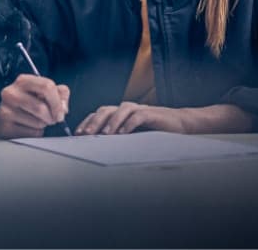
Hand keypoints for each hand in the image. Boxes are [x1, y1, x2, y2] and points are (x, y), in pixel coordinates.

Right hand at [0, 74, 69, 138]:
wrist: (6, 119)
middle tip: (52, 120)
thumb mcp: (44, 94)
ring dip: (43, 125)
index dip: (58, 102)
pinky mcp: (5, 126)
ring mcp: (5, 109)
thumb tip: (63, 108)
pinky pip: (31, 134)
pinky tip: (29, 128)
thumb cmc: (30, 104)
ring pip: (38, 122)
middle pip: (41, 107)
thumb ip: (60, 94)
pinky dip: (35, 134)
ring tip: (37, 122)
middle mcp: (11, 92)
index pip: (47, 86)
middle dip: (52, 117)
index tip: (61, 113)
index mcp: (23, 80)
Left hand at [74, 103, 251, 134]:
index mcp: (119, 113)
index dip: (87, 122)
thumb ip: (118, 137)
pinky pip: (137, 116)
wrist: (180, 124)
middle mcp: (126, 109)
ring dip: (109, 122)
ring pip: (119, 110)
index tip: (78, 135)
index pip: (98, 114)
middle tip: (86, 134)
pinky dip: (128, 123)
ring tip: (103, 134)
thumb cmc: (154, 131)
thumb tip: (97, 148)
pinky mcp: (150, 113)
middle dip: (94, 122)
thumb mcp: (133, 135)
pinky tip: (123, 133)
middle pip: (105, 110)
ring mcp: (138, 109)